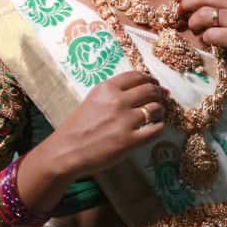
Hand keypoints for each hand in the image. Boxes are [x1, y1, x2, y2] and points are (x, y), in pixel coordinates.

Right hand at [45, 71, 166, 178]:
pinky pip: (156, 130)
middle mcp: (118, 101)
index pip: (137, 76)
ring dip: (160, 110)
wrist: (66, 151)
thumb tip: (139, 89)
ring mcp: (125, 121)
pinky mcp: (129, 141)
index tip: (154, 84)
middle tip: (161, 98)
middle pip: (150, 90)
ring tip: (158, 114)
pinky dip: (160, 127)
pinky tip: (156, 128)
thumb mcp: (92, 100)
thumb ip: (112, 94)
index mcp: (107, 89)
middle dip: (159, 93)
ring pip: (156, 108)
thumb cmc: (78, 126)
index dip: (150, 79)